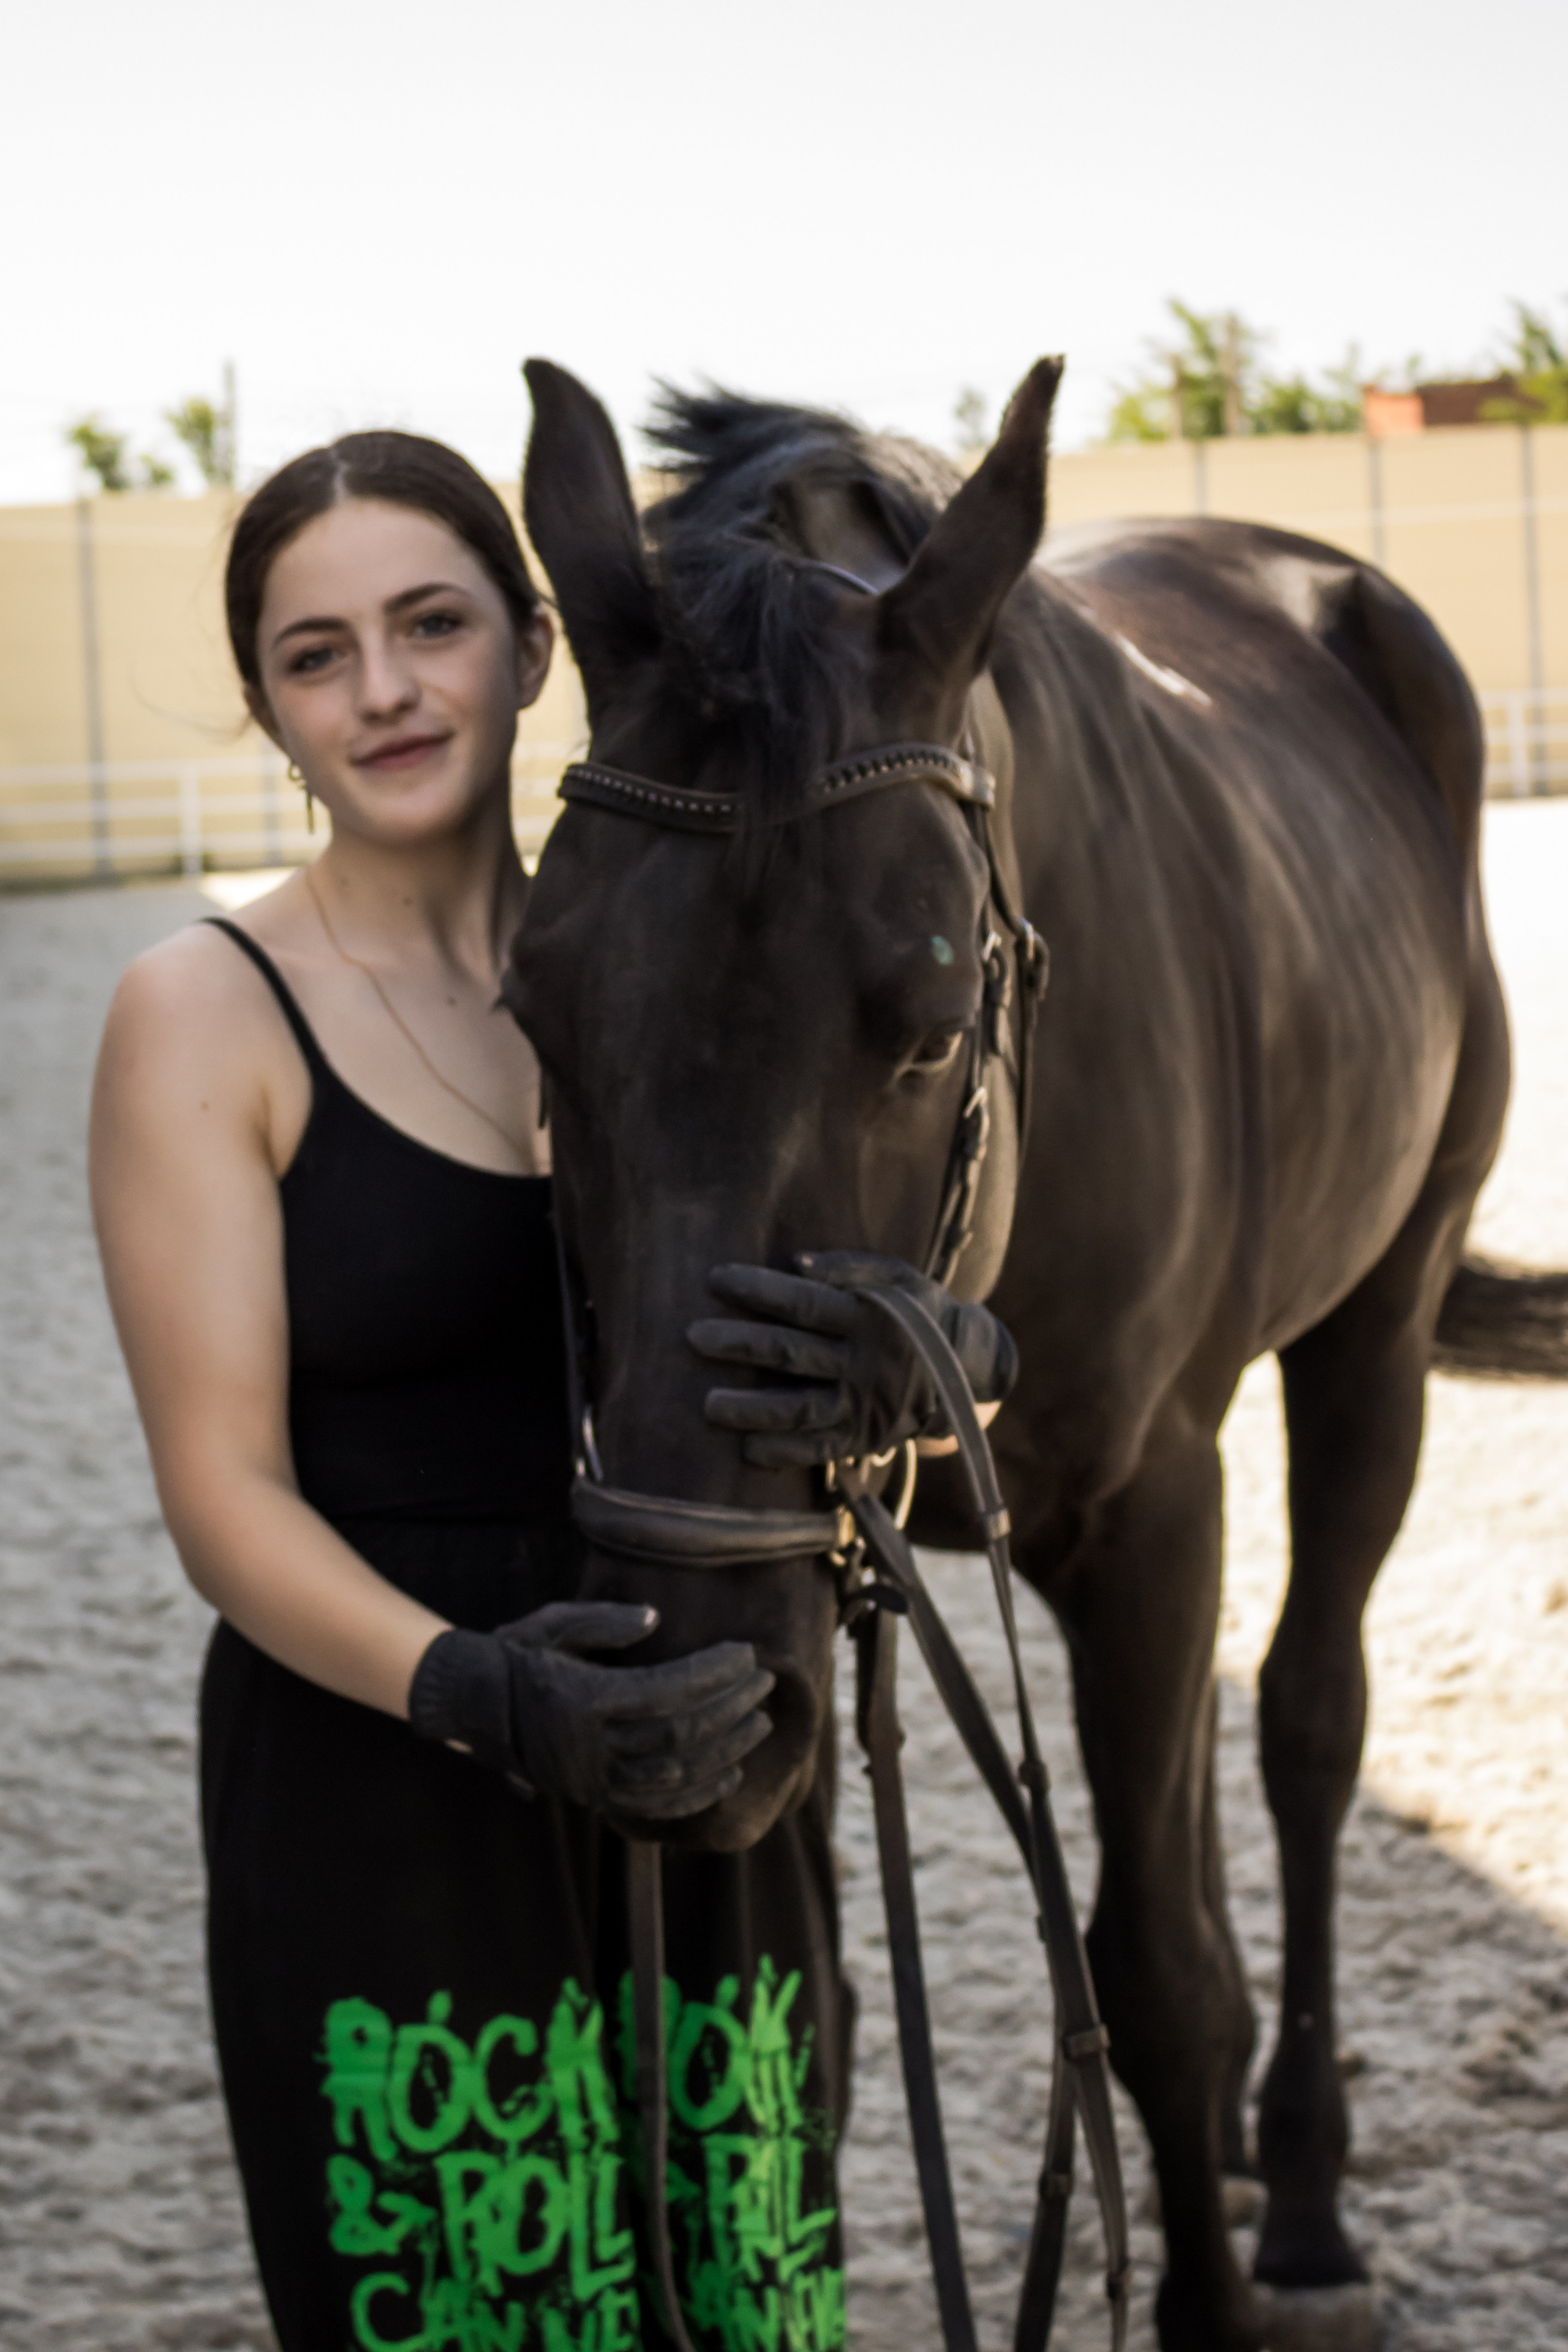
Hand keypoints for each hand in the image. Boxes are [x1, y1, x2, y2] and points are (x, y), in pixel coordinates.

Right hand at [407, 1601, 774, 1818]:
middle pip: (678, 1734)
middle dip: (731, 1708)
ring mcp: (592, 1781)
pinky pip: (656, 1808)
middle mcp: (589, 1748)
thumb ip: (602, 1620)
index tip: (747, 1652)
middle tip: (765, 1683)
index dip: (713, 1673)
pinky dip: (698, 1795)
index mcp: (581, 1700)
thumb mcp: (551, 1624)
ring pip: (674, 1775)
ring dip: (726, 1751)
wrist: (472, 1708)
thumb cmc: (517, 1655)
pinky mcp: (595, 1799)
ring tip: (760, 1723)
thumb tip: (654, 1617)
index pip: (665, 1690)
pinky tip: (730, 1773)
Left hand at [688, 1249, 1017, 1468]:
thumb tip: (797, 1263)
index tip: (714, 1278)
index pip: (805, 1302)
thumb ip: (851, 1266)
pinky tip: (749, 1450)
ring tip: (708, 1405)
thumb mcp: (898, 1276)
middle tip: (692, 1337)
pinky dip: (787, 1452)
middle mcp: (863, 1363)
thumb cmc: (918, 1309)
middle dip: (740, 1344)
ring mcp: (863, 1405)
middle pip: (792, 1353)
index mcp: (868, 1317)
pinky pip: (823, 1450)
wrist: (968, 1366)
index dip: (759, 1290)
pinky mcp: (866, 1438)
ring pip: (801, 1408)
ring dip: (753, 1408)